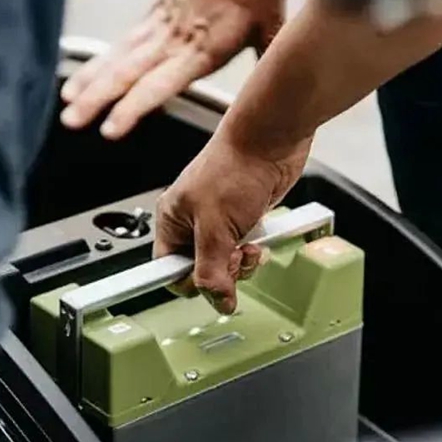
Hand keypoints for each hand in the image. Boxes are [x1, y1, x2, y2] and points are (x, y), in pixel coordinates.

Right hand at [59, 0, 284, 139]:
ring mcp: (160, 27)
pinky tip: (79, 80)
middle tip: (73, 122)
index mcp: (202, 49)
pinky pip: (120, 44)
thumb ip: (271, 57)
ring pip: (118, 59)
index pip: (159, 83)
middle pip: (129, 73)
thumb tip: (288, 88)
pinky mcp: (154, 17)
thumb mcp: (271, 23)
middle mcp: (174, 40)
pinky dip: (97, 64)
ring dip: (91, 84)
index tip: (112, 128)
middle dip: (99, 101)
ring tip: (67, 107)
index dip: (134, 107)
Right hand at [154, 128, 310, 313]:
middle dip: (223, 271)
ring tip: (250, 248)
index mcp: (172, 220)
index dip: (190, 283)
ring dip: (242, 263)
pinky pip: (245, 249)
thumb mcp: (216, 228)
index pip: (169, 270)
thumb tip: (217, 301)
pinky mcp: (244, 218)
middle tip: (235, 257)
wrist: (272, 140)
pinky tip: (260, 240)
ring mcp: (220, 220)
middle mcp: (192, 221)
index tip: (210, 286)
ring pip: (225, 262)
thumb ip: (212, 270)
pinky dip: (254, 251)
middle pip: (201, 270)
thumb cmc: (237, 166)